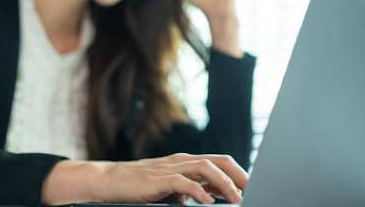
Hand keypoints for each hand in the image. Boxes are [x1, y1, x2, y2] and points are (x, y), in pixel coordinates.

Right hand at [41, 153, 247, 205]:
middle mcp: (182, 161)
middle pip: (218, 161)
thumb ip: (194, 188)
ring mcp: (169, 168)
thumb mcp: (172, 188)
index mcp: (187, 162)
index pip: (221, 162)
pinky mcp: (156, 180)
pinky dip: (197, 191)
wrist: (109, 180)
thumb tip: (217, 196)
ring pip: (204, 168)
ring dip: (224, 183)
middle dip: (239, 176)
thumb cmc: (141, 185)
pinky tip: (207, 202)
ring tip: (237, 199)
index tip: (254, 188)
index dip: (239, 173)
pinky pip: (182, 182)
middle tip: (254, 191)